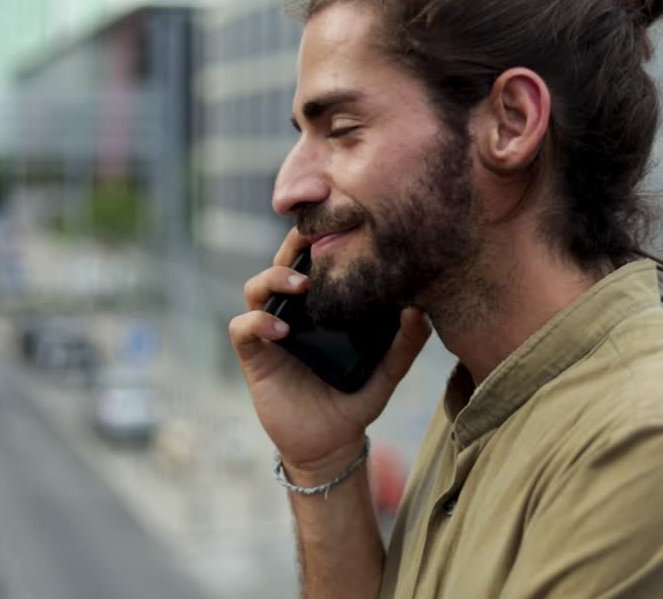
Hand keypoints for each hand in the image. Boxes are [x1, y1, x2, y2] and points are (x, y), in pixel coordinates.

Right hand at [228, 227, 431, 480]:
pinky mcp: (255, 356)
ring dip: (274, 278)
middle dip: (294, 244)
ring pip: (256, 286)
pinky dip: (257, 321)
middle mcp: (294, 310)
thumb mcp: (387, 372)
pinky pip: (242, 327)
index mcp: (322, 304)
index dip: (319, 236)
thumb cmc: (356, 400)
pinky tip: (281, 329)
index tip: (338, 219)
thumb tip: (420, 310)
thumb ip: (405, 344)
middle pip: (283, 261)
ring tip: (302, 284)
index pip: (315, 259)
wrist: (330, 444)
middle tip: (313, 237)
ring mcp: (271, 330)